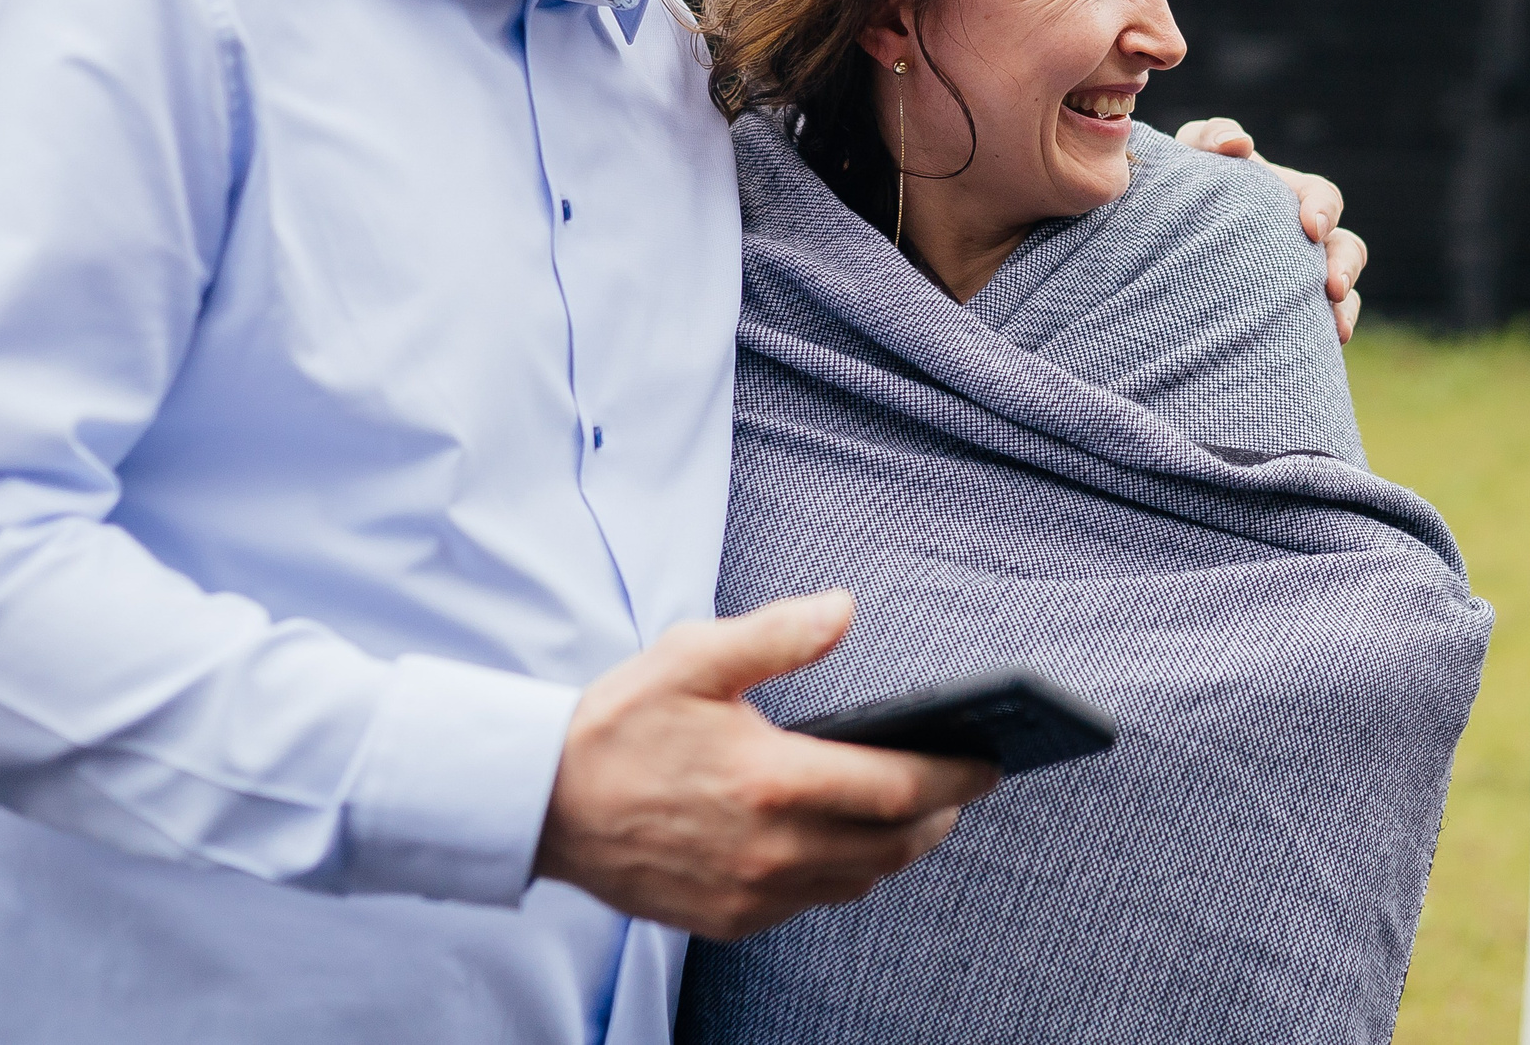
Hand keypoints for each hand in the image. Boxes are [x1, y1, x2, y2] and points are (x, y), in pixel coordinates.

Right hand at [532, 591, 995, 939]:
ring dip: (895, 849)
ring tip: (912, 811)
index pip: (898, 790)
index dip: (956, 777)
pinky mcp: (727, 920)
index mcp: (772, 782)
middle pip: (892, 847)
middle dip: (939, 816)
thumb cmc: (618, 724)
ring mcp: (749, 895)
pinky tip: (841, 839)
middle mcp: (770, 851)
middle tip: (961, 785)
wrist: (540, 805)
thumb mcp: (694, 657)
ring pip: (857, 881)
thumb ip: (778, 635)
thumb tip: (844, 609)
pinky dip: (841, 875)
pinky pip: (810, 904)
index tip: (990, 762)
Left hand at [1176, 117, 1368, 342]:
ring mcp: (1298, 276)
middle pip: (1346, 248)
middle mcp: (1302, 239)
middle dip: (1345, 266)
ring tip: (1336, 327)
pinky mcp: (1286, 311)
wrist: (1160, 235)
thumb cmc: (1186, 186)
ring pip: (1341, 293)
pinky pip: (1317, 326)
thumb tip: (1239, 144)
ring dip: (1345, 307)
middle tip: (1331, 286)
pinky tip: (1321, 347)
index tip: (1310, 227)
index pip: (1323, 198)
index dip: (1324, 210)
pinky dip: (1325, 334)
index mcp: (1290, 196)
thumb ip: (1211, 136)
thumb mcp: (1192, 154)